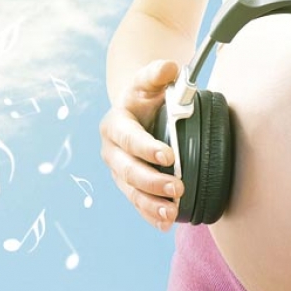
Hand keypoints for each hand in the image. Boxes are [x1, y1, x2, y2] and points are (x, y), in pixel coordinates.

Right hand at [100, 60, 184, 231]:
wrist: (139, 111)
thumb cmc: (148, 96)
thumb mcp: (151, 82)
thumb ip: (158, 73)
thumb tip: (169, 66)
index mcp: (115, 124)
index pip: (130, 139)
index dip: (147, 148)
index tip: (169, 156)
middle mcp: (112, 151)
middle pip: (128, 170)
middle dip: (152, 181)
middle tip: (178, 188)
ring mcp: (119, 171)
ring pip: (131, 192)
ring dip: (151, 204)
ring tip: (172, 212)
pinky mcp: (129, 185)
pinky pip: (137, 203)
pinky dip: (150, 215)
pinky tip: (166, 224)